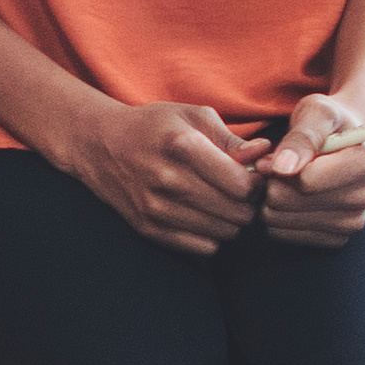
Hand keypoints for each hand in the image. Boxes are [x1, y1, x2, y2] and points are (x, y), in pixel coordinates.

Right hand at [51, 93, 261, 255]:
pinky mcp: (148, 229)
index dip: (256, 184)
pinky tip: (204, 215)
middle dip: (248, 204)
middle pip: (236, 213)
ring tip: (222, 202)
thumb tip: (264, 155)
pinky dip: (211, 235)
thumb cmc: (155, 126)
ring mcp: (156, 208)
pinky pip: (202, 248)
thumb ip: (232, 139)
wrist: (100, 145)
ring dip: (231, 221)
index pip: (241, 185)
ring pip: (223, 233)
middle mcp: (168, 180)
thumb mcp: (193, 116)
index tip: (251, 176)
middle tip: (240, 192)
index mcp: (183, 145)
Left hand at [250, 96, 364, 247]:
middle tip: (279, 167)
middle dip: (275, 182)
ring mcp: (353, 221)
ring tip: (283, 180)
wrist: (342, 141)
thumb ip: (302, 136)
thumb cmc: (329, 124)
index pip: (307, 180)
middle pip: (293, 202)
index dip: (282, 165)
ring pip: (284, 221)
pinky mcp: (336, 238)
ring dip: (272, 199)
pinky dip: (278, 217)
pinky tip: (287, 198)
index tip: (279, 153)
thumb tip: (283, 167)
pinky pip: (286, 235)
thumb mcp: (317, 111)